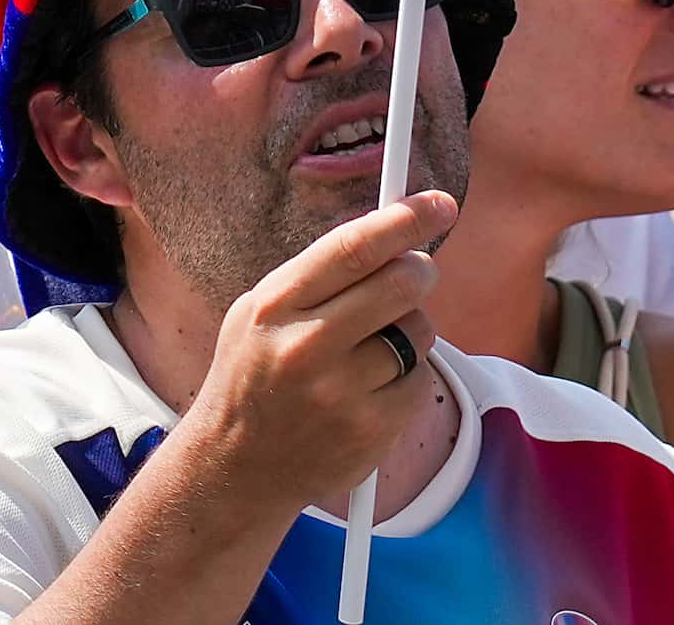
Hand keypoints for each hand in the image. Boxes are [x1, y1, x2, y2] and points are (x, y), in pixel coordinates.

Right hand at [167, 191, 455, 515]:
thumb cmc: (256, 376)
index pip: (354, 248)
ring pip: (418, 331)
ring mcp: (338, 394)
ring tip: (370, 350)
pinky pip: (420, 380)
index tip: (441, 203)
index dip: (405, 219)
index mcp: (274, 307)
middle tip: (416, 273)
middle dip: (419, 270)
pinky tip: (368, 392)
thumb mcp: (261, 314)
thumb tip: (396, 229)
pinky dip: (406, 378)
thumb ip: (320, 274)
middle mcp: (304, 348)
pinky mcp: (369, 431)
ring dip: (410, 330)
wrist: (232, 471)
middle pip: (401, 283)